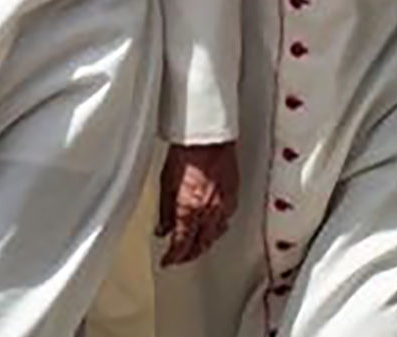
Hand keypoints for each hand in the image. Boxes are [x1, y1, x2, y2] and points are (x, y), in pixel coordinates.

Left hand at [156, 142, 237, 266]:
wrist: (208, 136)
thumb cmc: (187, 151)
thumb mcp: (166, 182)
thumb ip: (165, 211)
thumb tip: (162, 228)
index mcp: (189, 210)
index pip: (181, 244)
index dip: (173, 257)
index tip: (168, 261)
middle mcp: (208, 211)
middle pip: (200, 244)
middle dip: (189, 254)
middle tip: (180, 257)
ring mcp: (223, 204)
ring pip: (215, 235)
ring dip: (204, 243)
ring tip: (195, 246)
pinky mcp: (233, 196)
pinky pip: (226, 220)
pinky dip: (217, 229)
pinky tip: (213, 228)